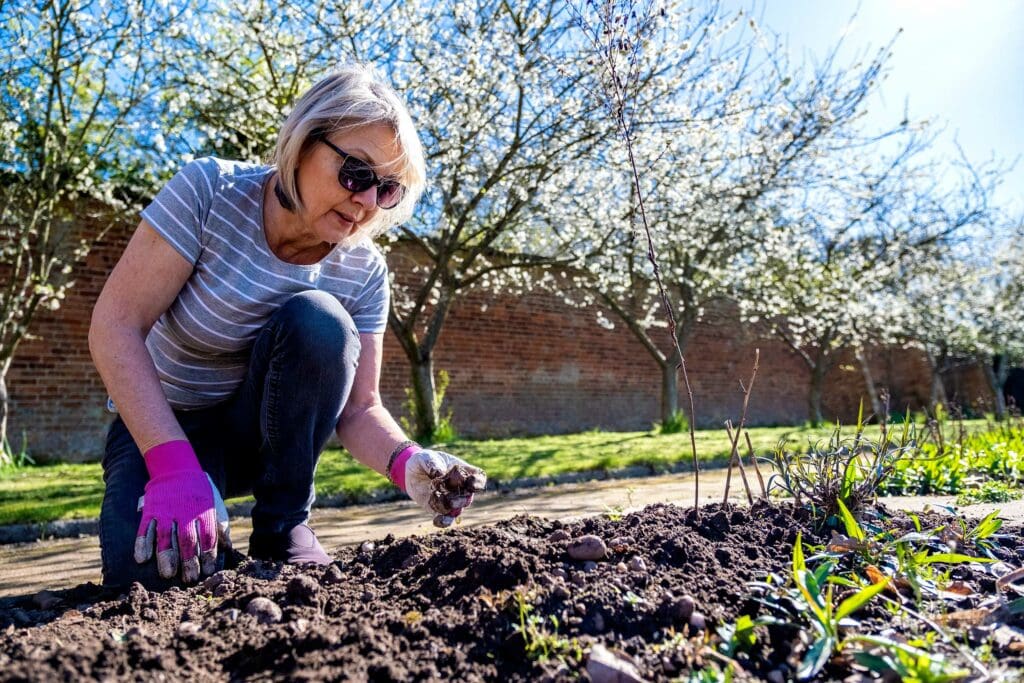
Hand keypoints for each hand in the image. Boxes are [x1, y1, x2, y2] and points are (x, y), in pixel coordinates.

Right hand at [134, 441, 230, 582]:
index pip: (208, 537)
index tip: (207, 571)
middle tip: (189, 579)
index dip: (208, 556)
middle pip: (187, 541)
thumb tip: (227, 546)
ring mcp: (166, 511)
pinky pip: (144, 529)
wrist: (176, 466)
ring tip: (168, 574)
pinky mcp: (150, 509)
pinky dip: (142, 544)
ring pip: (165, 537)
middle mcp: (185, 512)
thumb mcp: (213, 503)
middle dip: (189, 562)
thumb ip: (219, 523)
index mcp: (204, 511)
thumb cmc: (198, 490)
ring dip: (166, 558)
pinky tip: (142, 559)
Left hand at [391, 448, 486, 526]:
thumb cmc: (423, 460)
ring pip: (458, 509)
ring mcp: (451, 500)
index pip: (478, 478)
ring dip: (452, 509)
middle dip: (461, 500)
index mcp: (463, 472)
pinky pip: (446, 519)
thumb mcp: (425, 457)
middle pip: (468, 497)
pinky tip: (436, 521)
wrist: (411, 471)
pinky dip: (443, 521)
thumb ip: (432, 463)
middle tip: (451, 499)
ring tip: (442, 505)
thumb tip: (439, 473)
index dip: (478, 482)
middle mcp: (461, 488)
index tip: (471, 484)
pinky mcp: (439, 509)